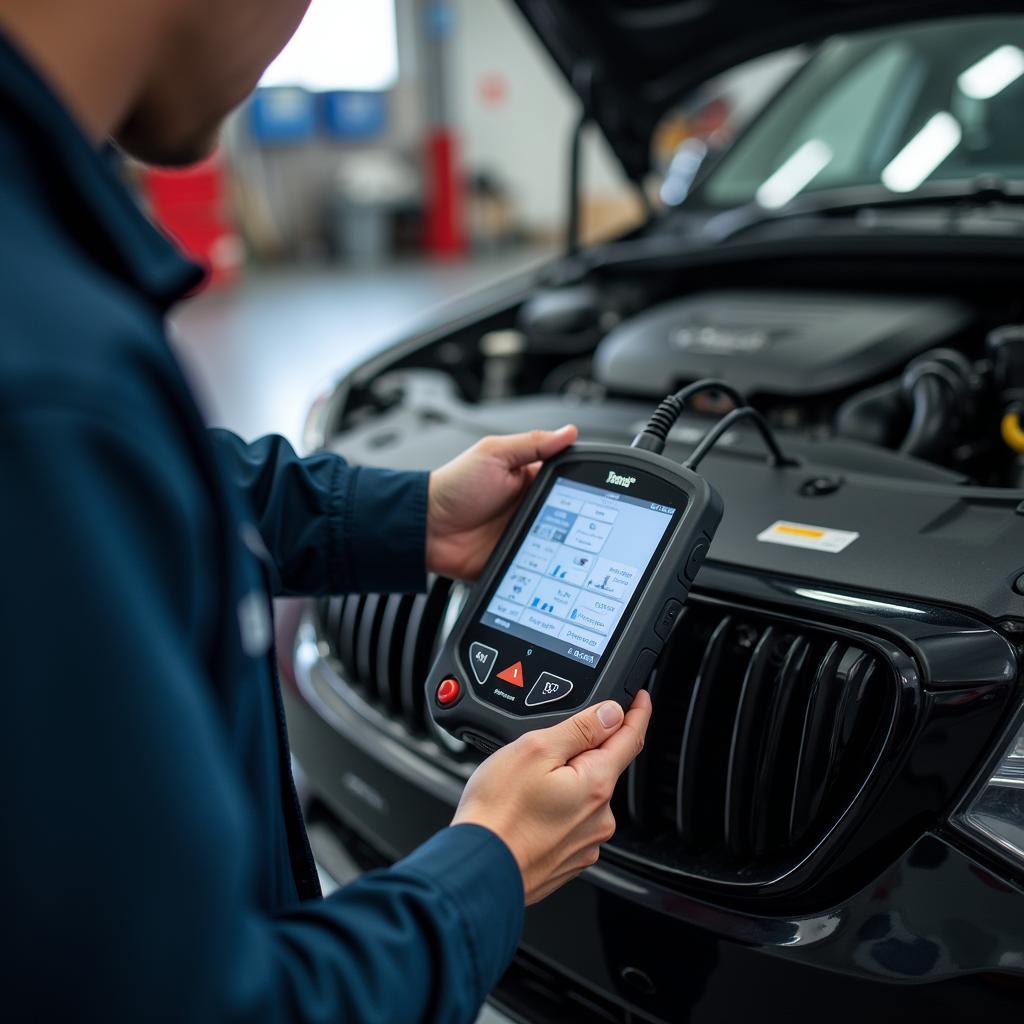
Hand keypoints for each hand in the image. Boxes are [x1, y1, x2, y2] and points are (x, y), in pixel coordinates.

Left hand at [426, 426, 577, 579]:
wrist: (426, 528)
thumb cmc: (453, 487)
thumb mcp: (493, 454)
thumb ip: (532, 443)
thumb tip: (568, 432)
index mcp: (528, 477)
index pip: (567, 478)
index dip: (584, 483)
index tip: (599, 488)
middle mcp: (530, 505)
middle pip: (571, 513)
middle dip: (579, 519)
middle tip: (581, 521)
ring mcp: (524, 533)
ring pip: (560, 542)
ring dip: (565, 543)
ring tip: (570, 544)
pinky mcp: (518, 557)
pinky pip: (542, 565)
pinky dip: (550, 566)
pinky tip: (555, 564)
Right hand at [452, 690, 652, 904]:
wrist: (480, 868)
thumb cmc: (498, 812)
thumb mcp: (536, 749)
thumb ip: (579, 729)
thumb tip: (612, 713)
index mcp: (596, 784)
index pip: (631, 739)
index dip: (637, 713)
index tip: (640, 698)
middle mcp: (600, 817)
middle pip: (604, 767)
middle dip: (584, 751)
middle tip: (544, 749)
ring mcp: (586, 842)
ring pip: (585, 795)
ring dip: (567, 782)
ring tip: (525, 786)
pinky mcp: (570, 858)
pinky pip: (572, 821)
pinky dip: (557, 809)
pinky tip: (528, 811)